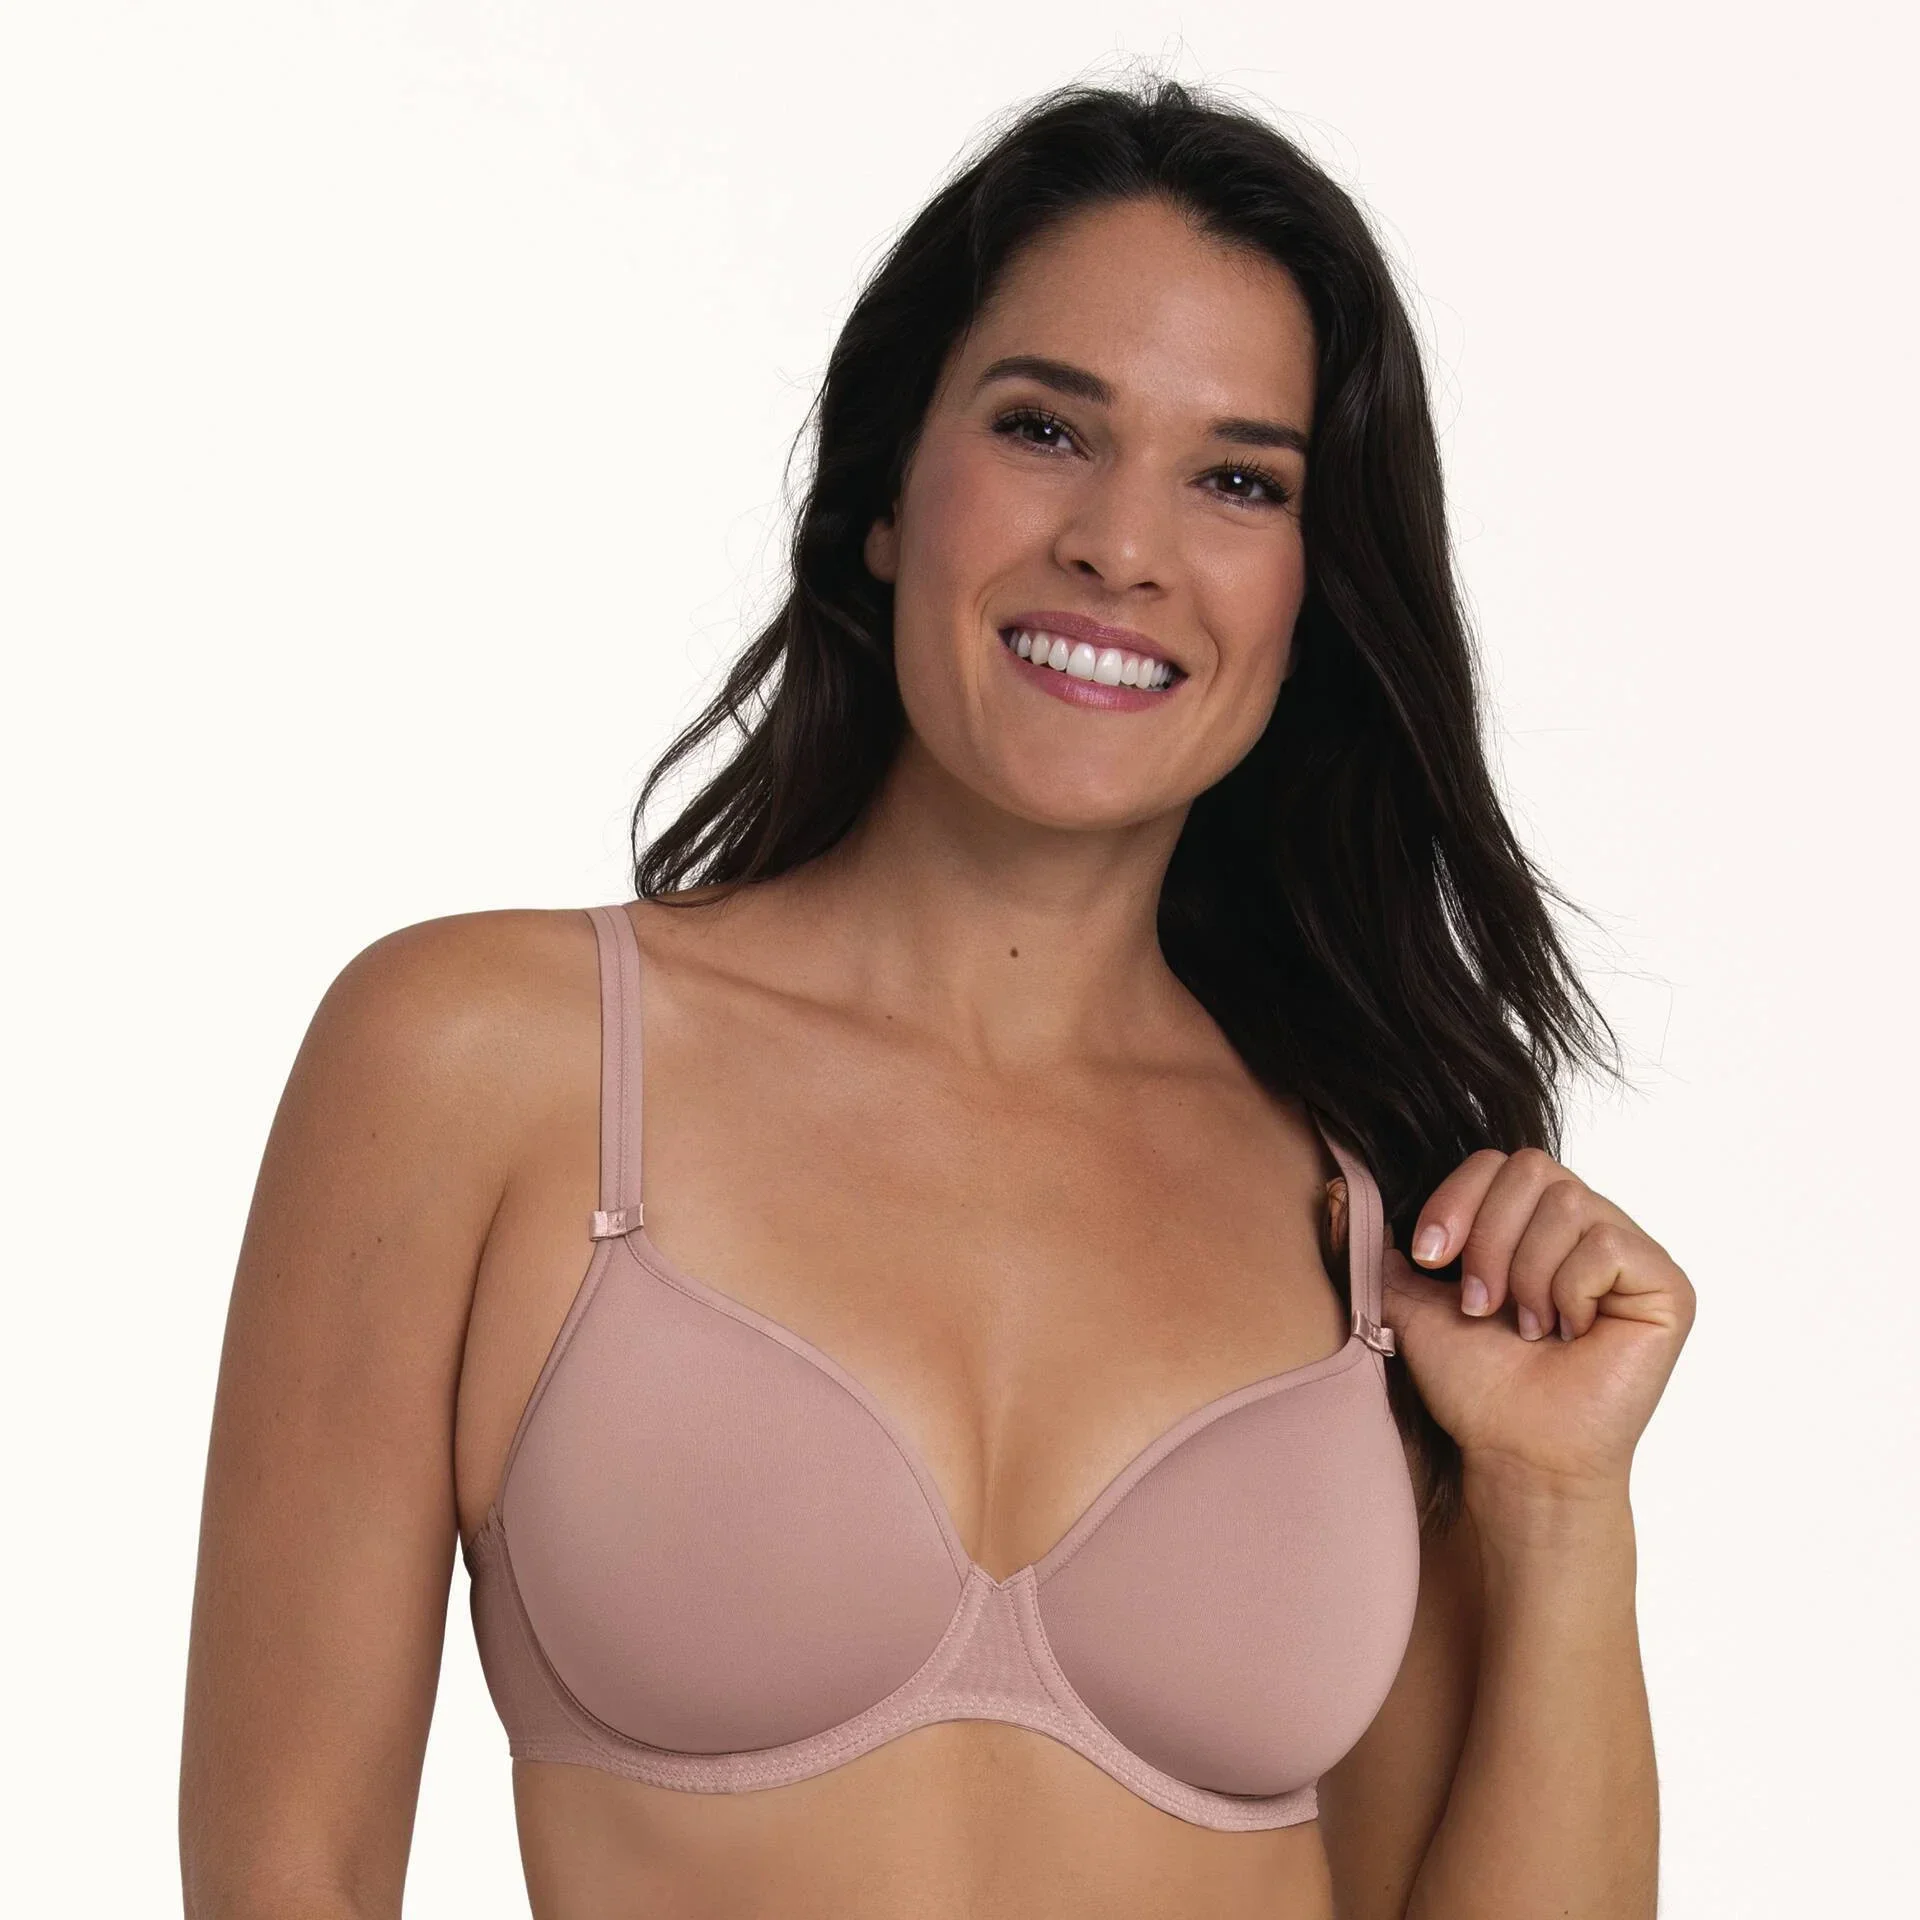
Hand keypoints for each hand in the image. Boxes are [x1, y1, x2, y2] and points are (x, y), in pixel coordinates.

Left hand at [1380, 1147, 1694, 1492]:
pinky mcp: (1666, 1284)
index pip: (1498, 1161)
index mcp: (1534, 1222)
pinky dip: (1572, 1290)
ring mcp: (1630, 1252)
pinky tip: (1570, 1334)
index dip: (1457, 1199)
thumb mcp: (1413, 1303)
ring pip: (1568, 1204)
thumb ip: (1382, 1249)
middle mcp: (1587, 1225)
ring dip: (1527, 1274)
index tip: (1429, 1257)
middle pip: (1532, 1169)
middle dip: (1489, 1239)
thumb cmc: (1476, 1385)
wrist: (1516, 1452)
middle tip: (1481, 1305)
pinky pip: (1608, 1244)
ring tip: (1528, 1328)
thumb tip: (1335, 1191)